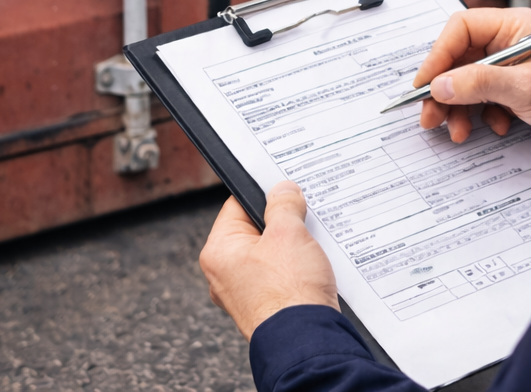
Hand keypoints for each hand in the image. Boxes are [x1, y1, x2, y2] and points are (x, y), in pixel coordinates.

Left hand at [199, 184, 337, 339]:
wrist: (306, 340)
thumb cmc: (289, 292)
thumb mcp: (288, 233)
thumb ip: (284, 204)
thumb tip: (283, 190)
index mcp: (219, 251)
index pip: (237, 205)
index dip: (264, 194)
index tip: (285, 191)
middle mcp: (224, 274)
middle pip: (255, 230)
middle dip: (281, 222)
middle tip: (302, 219)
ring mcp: (244, 292)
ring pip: (269, 254)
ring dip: (291, 246)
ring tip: (309, 247)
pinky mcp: (264, 305)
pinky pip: (278, 275)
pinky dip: (294, 268)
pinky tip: (311, 267)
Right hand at [415, 8, 530, 149]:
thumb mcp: (526, 88)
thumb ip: (480, 84)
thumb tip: (440, 85)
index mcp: (513, 26)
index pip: (460, 29)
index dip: (438, 56)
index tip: (425, 84)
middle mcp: (510, 41)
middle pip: (460, 58)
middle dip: (445, 89)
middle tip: (430, 116)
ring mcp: (513, 66)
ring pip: (469, 82)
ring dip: (460, 107)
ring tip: (458, 131)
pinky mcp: (517, 89)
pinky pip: (485, 98)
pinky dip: (481, 115)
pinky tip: (494, 127)